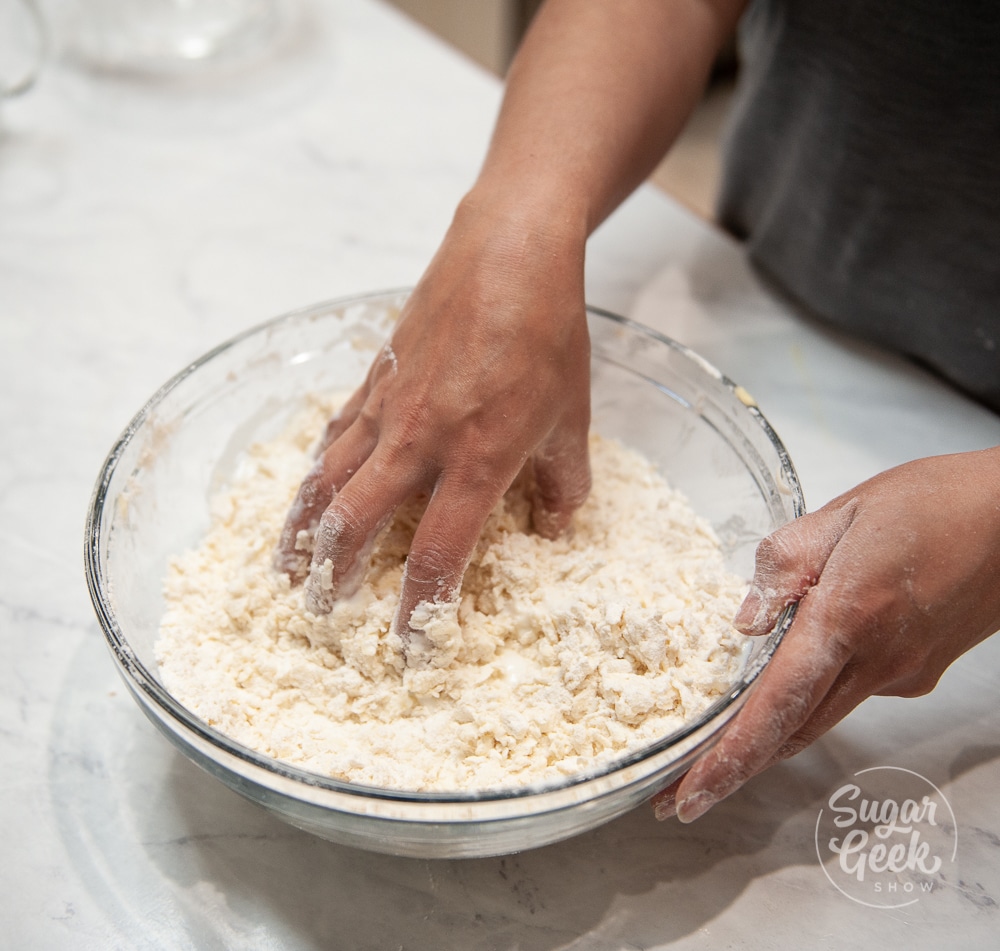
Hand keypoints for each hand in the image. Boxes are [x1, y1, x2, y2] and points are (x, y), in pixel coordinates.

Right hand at [275, 195, 591, 659]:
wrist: (509, 250)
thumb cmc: (548, 333)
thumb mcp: (573, 417)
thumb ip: (562, 484)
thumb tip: (553, 529)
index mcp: (475, 459)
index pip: (438, 554)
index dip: (419, 608)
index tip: (408, 648)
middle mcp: (419, 441)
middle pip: (355, 522)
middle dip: (333, 575)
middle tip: (319, 613)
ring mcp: (388, 407)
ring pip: (326, 479)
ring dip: (302, 530)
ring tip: (285, 569)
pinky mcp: (375, 376)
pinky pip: (333, 434)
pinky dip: (314, 470)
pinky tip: (306, 488)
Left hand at [653, 446, 999, 821]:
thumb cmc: (935, 503)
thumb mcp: (842, 512)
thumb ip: (784, 564)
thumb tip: (745, 621)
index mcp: (850, 616)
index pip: (778, 704)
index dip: (730, 758)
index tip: (689, 796)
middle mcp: (877, 662)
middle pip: (793, 732)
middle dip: (731, 768)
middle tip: (677, 794)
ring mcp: (901, 674)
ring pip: (820, 719)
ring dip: (766, 739)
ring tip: (716, 746)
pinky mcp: (915, 674)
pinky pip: (849, 694)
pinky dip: (809, 697)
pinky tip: (789, 673)